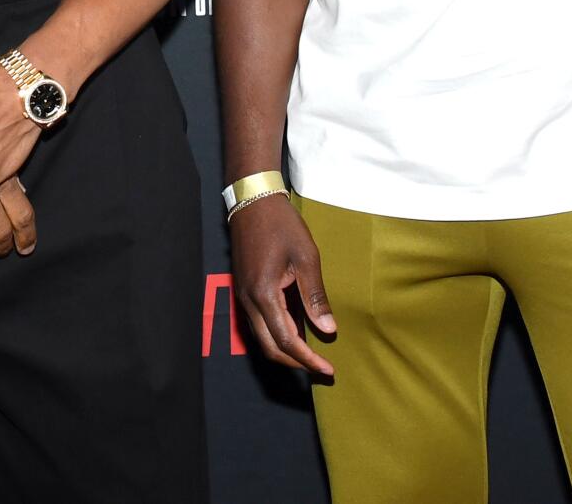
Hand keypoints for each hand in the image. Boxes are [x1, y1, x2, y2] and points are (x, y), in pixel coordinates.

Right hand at [228, 196, 335, 375]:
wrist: (253, 201)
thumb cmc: (281, 225)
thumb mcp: (306, 258)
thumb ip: (315, 297)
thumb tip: (328, 329)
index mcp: (264, 294)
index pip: (286, 339)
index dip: (307, 359)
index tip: (328, 369)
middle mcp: (249, 300)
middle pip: (269, 346)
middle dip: (295, 362)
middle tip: (321, 368)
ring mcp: (244, 295)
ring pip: (262, 336)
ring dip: (285, 349)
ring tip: (312, 355)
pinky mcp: (245, 289)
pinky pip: (259, 322)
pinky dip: (277, 334)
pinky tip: (297, 331)